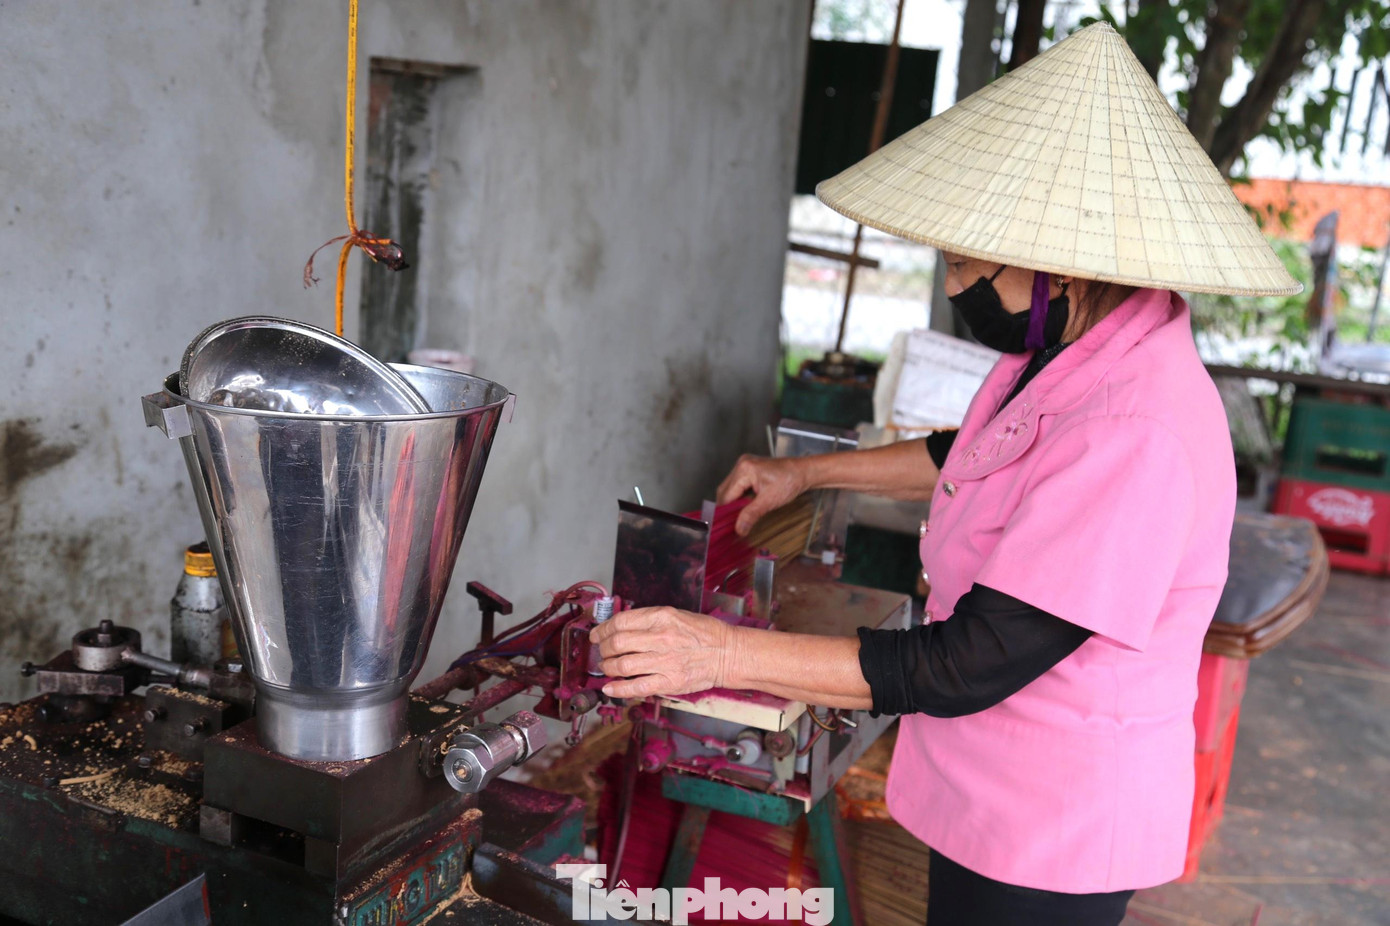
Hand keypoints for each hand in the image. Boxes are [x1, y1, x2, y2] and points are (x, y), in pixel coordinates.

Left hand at [590, 607, 735, 698]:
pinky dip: (619, 688)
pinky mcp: (669, 682)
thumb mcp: (676, 615)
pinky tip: (609, 688)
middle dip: (603, 649)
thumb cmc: (704, 634)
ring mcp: (665, 661)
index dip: (603, 629)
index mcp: (662, 617)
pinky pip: (637, 686)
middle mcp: (661, 637)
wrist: (727, 653)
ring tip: (607, 667)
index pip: (621, 622)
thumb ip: (649, 621)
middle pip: (617, 643)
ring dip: (608, 667)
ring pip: (623, 665)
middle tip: (601, 652)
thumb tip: (621, 629)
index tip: (597, 635)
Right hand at [715, 454, 806, 535]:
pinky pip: (737, 485)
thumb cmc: (790, 482)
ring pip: (729, 488)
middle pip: (725, 491)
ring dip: (732, 503)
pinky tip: (743, 506)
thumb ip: (751, 514)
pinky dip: (738, 496)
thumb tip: (739, 529)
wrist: (804, 472)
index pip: (726, 495)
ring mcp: (745, 465)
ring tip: (737, 517)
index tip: (725, 526)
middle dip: (727, 508)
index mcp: (744, 469)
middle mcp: (742, 464)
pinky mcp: (750, 469)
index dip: (725, 512)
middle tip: (731, 524)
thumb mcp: (769, 501)